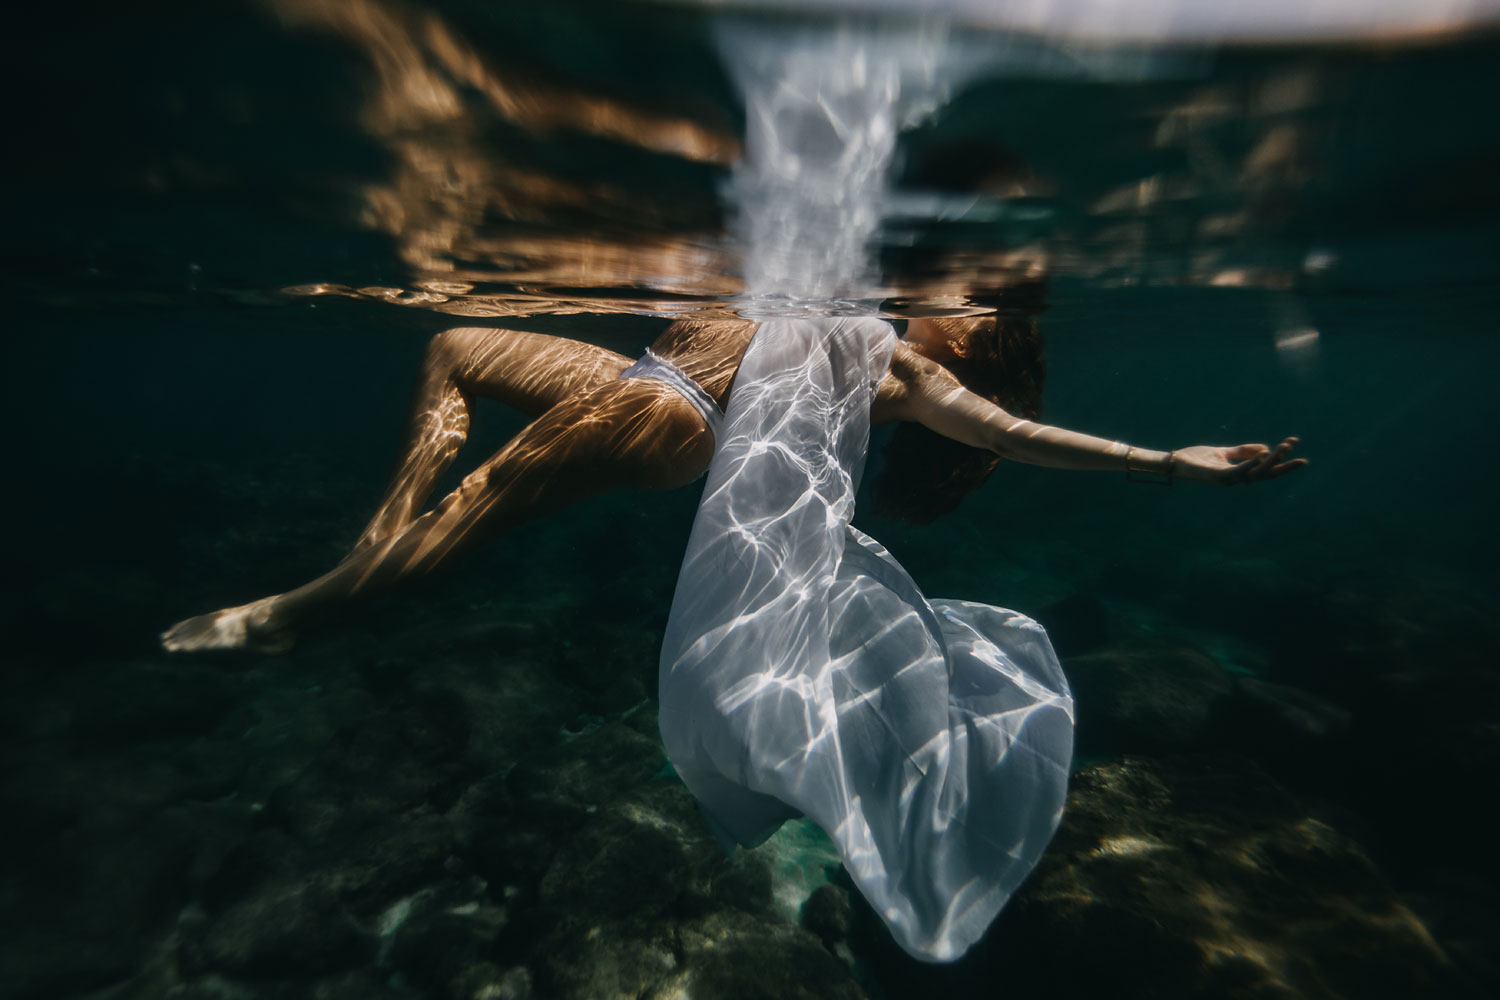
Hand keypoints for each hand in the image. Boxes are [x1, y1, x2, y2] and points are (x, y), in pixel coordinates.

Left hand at [1171, 437, 1305, 484]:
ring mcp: (1227, 479)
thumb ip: (1242, 451)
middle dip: (1283, 465)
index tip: (1294, 443)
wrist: (1175, 462)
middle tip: (1300, 456)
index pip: (1265, 467)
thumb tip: (1265, 448)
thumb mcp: (1223, 452)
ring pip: (1255, 473)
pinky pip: (1238, 471)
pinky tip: (1263, 454)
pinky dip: (1251, 463)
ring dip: (1271, 461)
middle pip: (1265, 474)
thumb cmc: (1197, 458)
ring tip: (1283, 448)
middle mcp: (1236, 479)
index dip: (1281, 459)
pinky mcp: (1218, 476)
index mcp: (1239, 473)